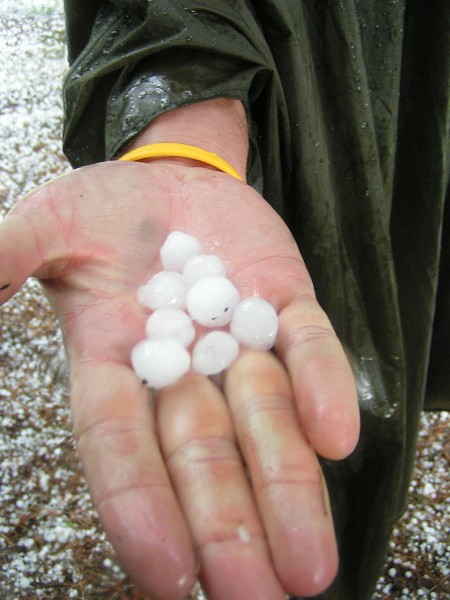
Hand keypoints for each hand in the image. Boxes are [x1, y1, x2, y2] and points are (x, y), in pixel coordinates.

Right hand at [0, 158, 358, 598]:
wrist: (171, 183)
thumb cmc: (103, 211)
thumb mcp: (50, 224)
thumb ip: (13, 254)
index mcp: (112, 363)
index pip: (120, 447)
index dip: (139, 507)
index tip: (166, 578)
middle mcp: (179, 369)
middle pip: (202, 456)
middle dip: (227, 525)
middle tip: (257, 597)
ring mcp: (238, 340)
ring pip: (265, 422)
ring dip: (288, 486)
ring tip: (308, 564)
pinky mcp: (284, 305)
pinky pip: (309, 349)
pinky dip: (324, 387)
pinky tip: (335, 437)